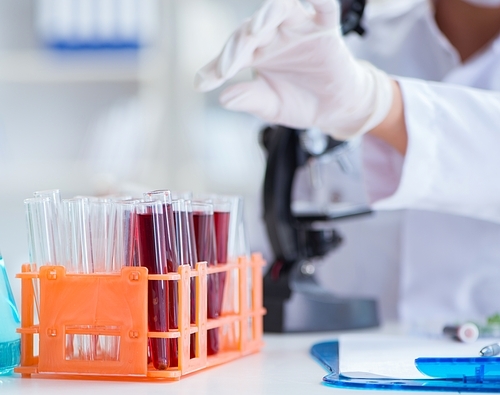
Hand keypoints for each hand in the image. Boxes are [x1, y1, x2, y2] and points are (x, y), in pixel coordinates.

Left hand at [194, 0, 393, 139]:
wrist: (334, 109)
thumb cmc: (299, 103)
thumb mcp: (271, 106)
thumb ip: (249, 99)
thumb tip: (224, 99)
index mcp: (255, 53)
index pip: (231, 54)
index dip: (216, 67)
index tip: (202, 83)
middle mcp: (273, 36)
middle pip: (250, 31)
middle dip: (236, 47)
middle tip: (226, 68)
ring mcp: (298, 28)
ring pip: (280, 9)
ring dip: (266, 15)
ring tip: (254, 31)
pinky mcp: (325, 27)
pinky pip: (323, 7)